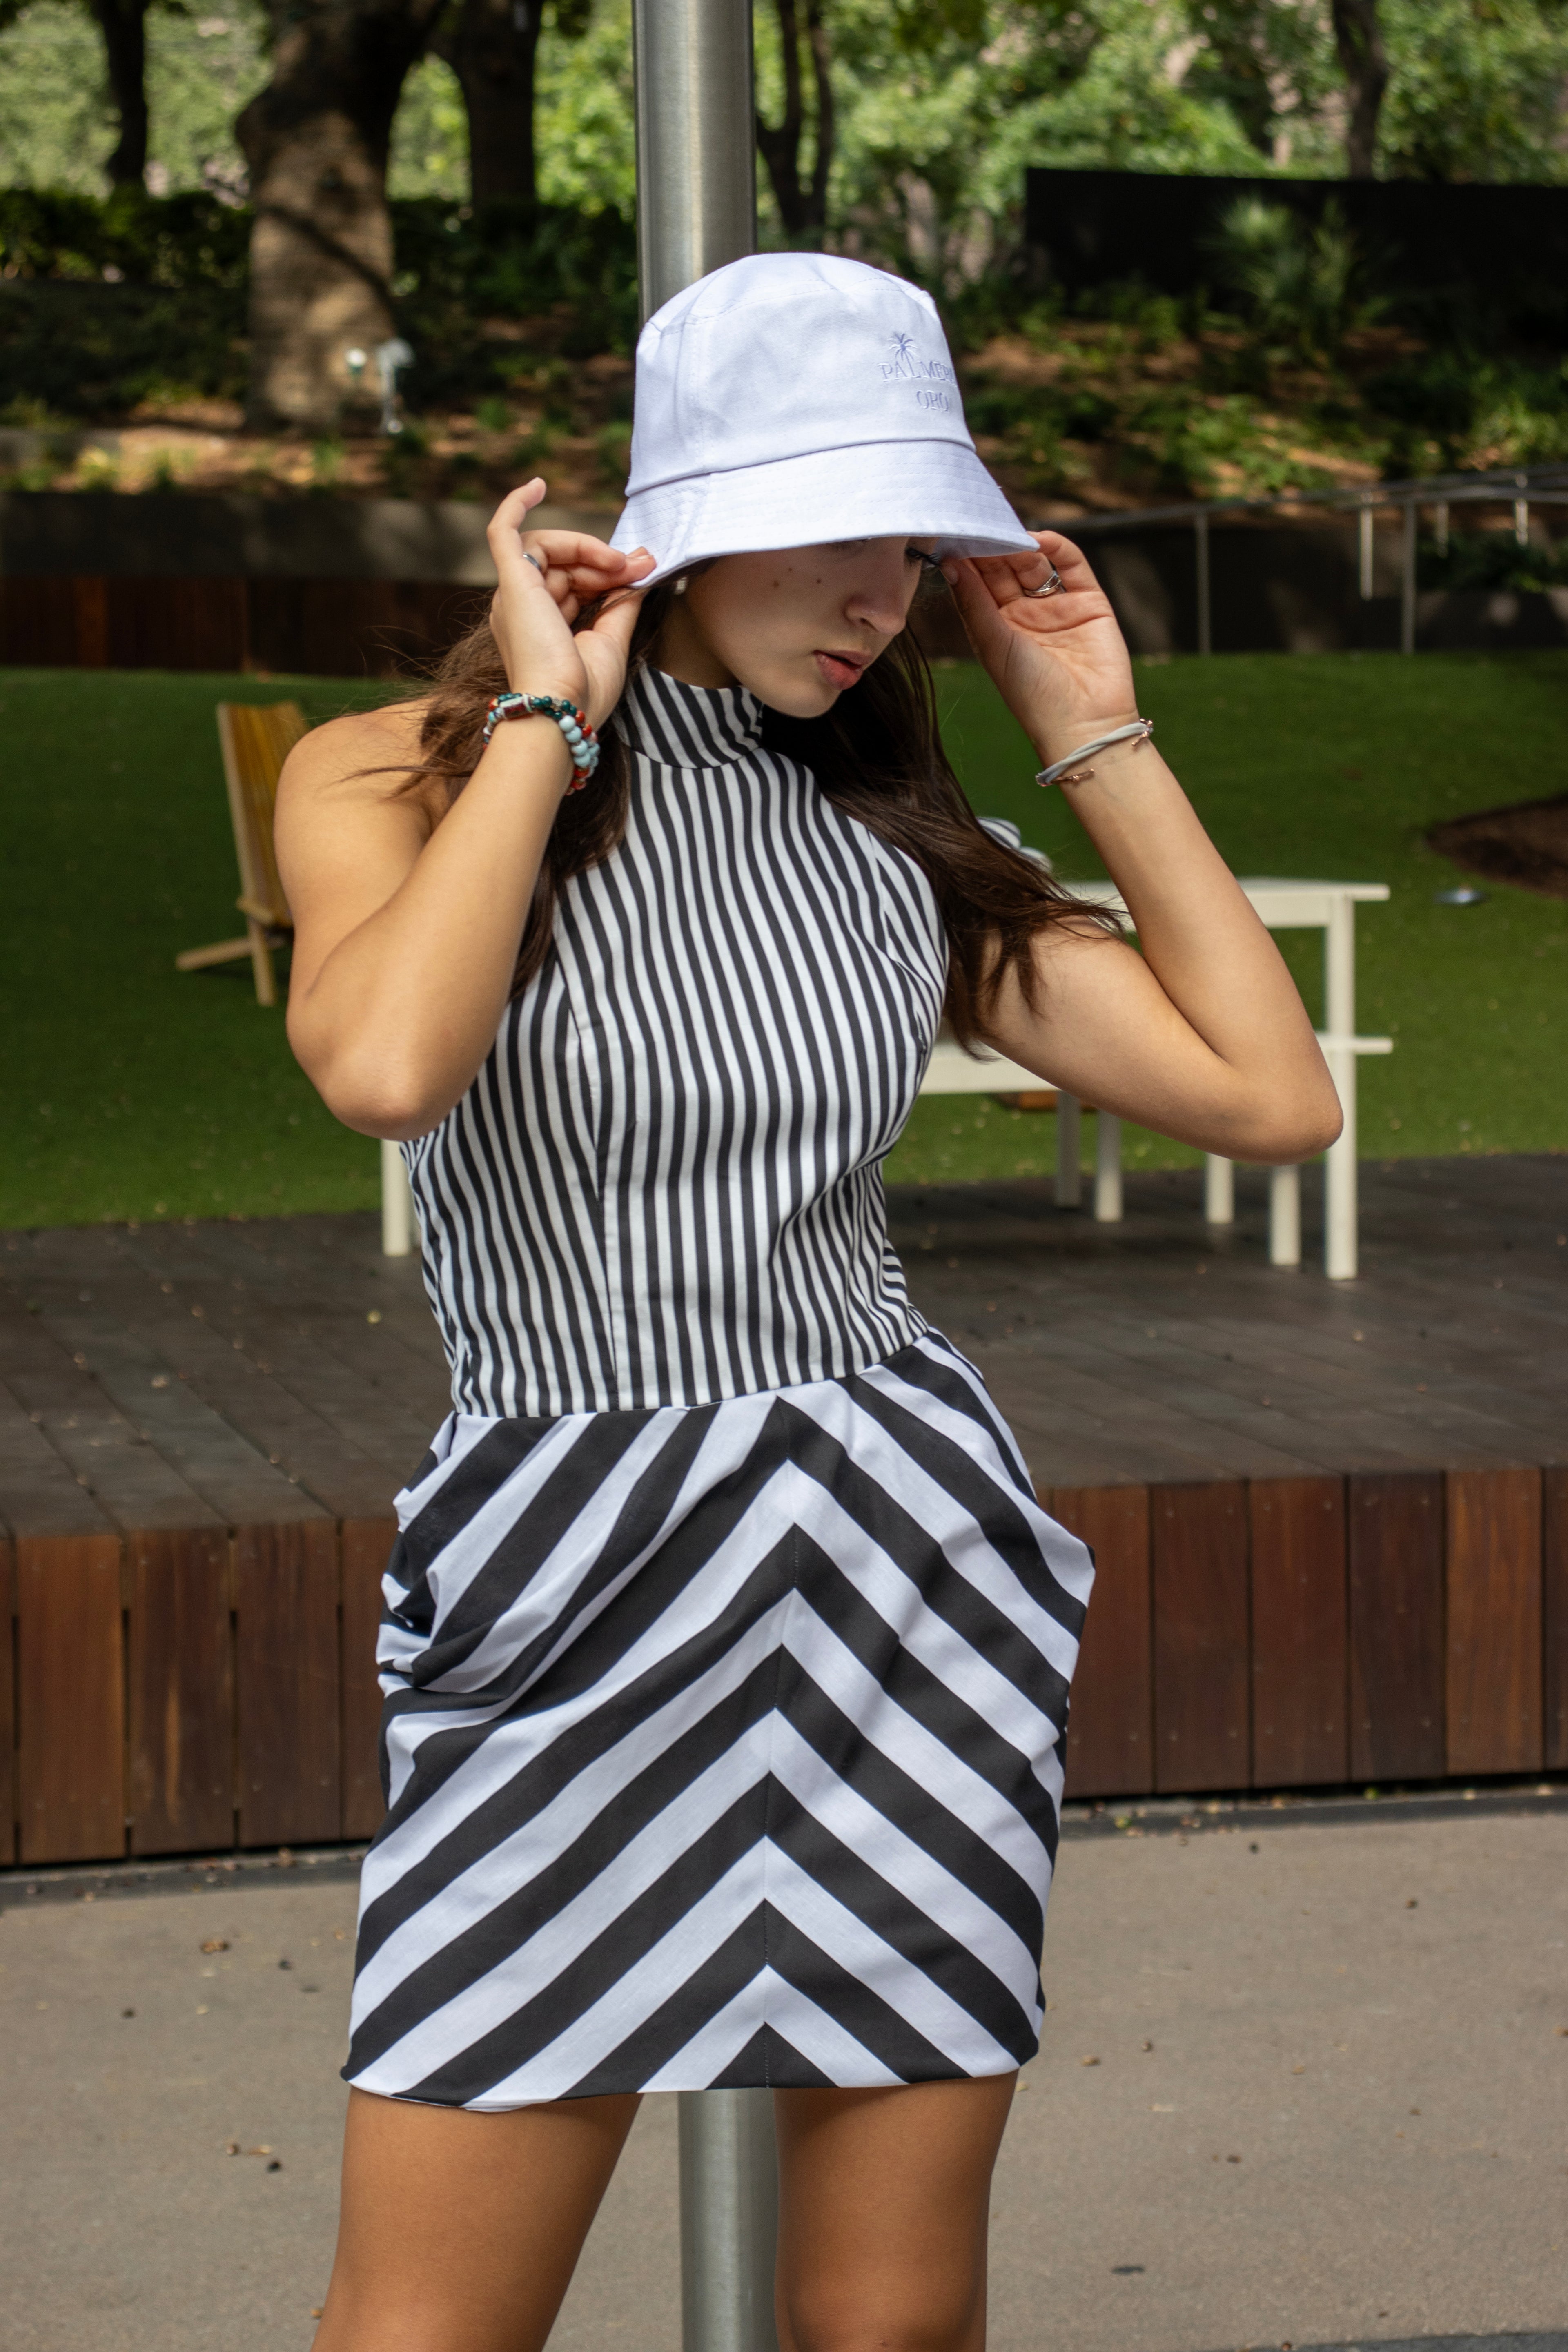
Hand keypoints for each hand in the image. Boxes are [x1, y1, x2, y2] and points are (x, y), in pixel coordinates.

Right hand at [486, 479, 654, 731]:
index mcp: (541, 625)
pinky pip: (504, 531)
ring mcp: (513, 594)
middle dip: (602, 560)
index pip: (575, 581)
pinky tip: (538, 484)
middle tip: (636, 566)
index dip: (607, 571)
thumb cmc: (583, 690)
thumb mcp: (611, 639)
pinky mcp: (511, 582)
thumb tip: (641, 565)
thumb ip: (622, 601)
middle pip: (562, 563)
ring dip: (586, 549)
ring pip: (548, 548)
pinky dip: (517, 504)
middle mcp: (521, 607)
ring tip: (616, 564)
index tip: (641, 570)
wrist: (562, 708)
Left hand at [941, 531, 1138, 765]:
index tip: (952, 532)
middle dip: (991, 545)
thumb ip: (974, 601)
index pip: (978, 584)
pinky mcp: (1089, 602)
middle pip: (1005, 569)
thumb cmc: (1031, 694)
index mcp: (997, 629)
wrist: (1084, 723)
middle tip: (976, 520)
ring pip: (1035, 563)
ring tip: (1003, 527)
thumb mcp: (994, 644)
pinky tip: (1038, 538)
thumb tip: (950, 562)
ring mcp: (1058, 607)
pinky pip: (1072, 565)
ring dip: (1019, 544)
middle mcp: (1026, 616)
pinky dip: (1057, 547)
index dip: (966, 559)